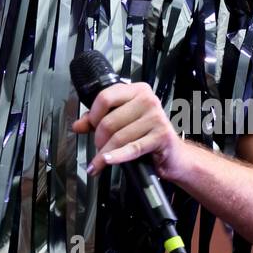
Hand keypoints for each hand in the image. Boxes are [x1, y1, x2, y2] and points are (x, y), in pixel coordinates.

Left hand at [72, 81, 187, 182]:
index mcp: (137, 90)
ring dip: (105, 153)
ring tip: (101, 160)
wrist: (174, 154)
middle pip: (109, 120)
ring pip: (118, 136)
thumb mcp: (123, 122)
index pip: (105, 97)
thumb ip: (99, 121)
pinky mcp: (160, 136)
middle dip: (99, 139)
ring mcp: (156, 117)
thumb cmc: (148, 135)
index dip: (93, 115)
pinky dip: (116, 157)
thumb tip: (78, 125)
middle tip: (99, 147)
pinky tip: (106, 161)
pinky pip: (131, 148)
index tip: (90, 127)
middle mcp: (148, 100)